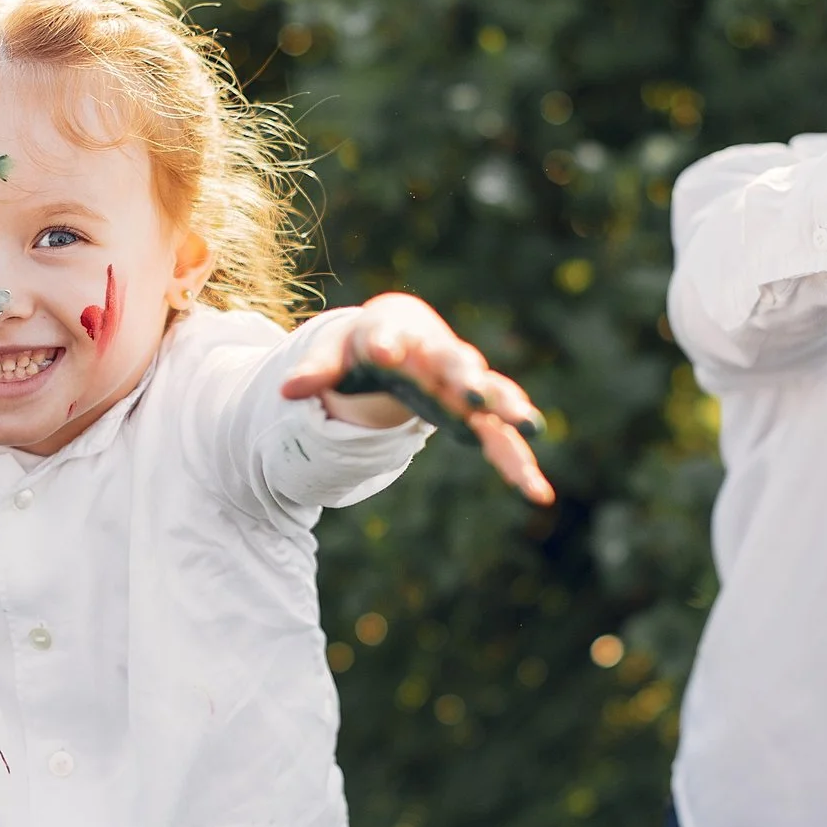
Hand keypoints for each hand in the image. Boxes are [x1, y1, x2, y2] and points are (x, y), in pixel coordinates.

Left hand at [279, 293, 554, 505]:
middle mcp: (438, 358)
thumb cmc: (367, 343)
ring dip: (509, 411)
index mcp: (398, 338)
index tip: (384, 352)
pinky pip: (502, 439)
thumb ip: (317, 368)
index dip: (384, 346)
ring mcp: (463, 386)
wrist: (405, 332)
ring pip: (492, 397)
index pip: (387, 340)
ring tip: (530, 427)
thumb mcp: (337, 352)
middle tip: (471, 394)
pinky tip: (538, 493)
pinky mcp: (478, 413)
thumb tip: (287, 389)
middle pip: (455, 364)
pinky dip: (519, 462)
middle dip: (465, 379)